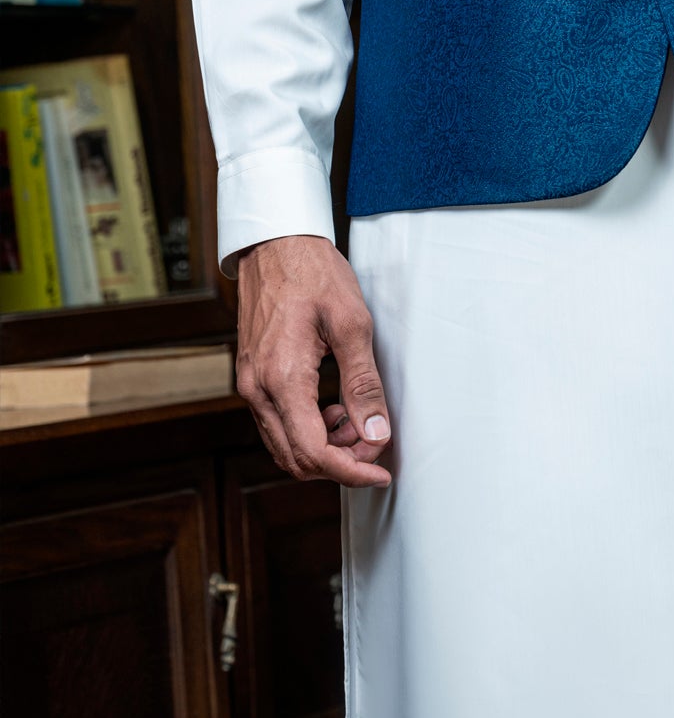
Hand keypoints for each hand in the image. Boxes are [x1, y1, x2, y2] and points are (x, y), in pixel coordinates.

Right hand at [234, 234, 392, 487]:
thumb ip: (362, 384)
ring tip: (357, 421)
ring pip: (284, 445)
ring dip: (323, 448)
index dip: (350, 471)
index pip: (313, 452)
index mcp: (281, 378)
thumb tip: (375, 433)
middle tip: (375, 441)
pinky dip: (307, 430)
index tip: (380, 473)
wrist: (276, 244)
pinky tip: (333, 408)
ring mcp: (249, 385)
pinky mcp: (251, 377)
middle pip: (296, 458)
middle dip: (340, 461)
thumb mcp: (352, 323)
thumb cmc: (313, 274)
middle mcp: (256, 390)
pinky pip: (277, 424)